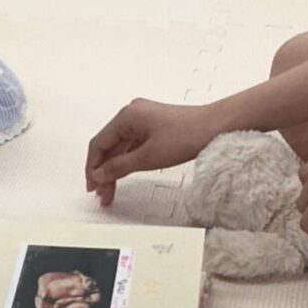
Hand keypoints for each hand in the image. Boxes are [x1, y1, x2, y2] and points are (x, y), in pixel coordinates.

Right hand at [85, 99, 216, 205]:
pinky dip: (127, 161)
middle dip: (103, 171)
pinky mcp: (154, 126)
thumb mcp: (148, 157)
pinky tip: (125, 175)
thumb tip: (99, 174)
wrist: (215, 127)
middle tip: (101, 194)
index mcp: (127, 115)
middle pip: (109, 146)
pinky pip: (133, 145)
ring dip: (115, 168)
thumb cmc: (187, 135)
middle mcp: (132, 114)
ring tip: (111, 190)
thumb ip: (119, 167)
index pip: (98, 143)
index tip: (91, 186)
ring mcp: (144, 119)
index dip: (92, 167)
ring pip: (120, 147)